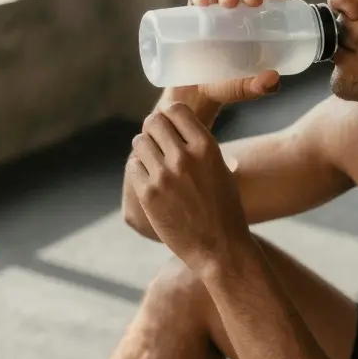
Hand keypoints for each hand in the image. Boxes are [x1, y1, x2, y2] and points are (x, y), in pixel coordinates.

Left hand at [128, 103, 253, 271]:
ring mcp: (164, 176)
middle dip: (153, 129)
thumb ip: (198, 147)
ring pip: (139, 142)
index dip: (169, 116)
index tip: (169, 126)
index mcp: (206, 147)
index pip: (175, 110)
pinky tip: (149, 180)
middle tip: (156, 141)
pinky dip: (138, 170)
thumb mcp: (221, 169)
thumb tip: (174, 130)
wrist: (221, 248)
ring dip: (144, 149)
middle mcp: (184, 157)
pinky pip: (133, 167)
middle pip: (153, 122)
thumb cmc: (224, 209)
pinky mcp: (149, 195)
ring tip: (153, 161)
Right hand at [174, 0, 289, 105]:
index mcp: (257, 20)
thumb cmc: (227, 84)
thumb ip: (259, 85)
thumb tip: (273, 79)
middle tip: (253, 2)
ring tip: (228, 3)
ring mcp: (214, 10)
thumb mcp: (245, 87)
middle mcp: (237, 9)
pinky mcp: (193, 14)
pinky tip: (201, 3)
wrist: (196, 93)